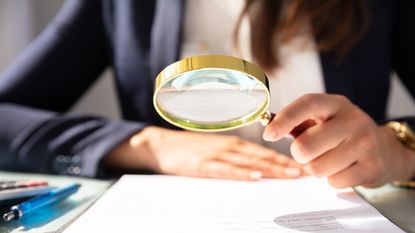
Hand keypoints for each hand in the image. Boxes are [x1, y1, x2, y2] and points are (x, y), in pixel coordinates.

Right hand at [105, 126, 304, 180]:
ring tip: (291, 175)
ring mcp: (217, 154)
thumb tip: (260, 168)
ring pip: (250, 162)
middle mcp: (230, 146)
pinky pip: (226, 169)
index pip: (265, 152)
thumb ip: (236, 156)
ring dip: (272, 168)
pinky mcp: (204, 164)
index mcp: (234, 144)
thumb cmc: (192, 149)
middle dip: (286, 165)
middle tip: (306, 173)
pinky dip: (242, 172)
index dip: (285, 160)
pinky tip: (255, 176)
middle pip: (263, 157)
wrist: (162, 145)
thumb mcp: (216, 148)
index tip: (303, 168)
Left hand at [263, 94, 414, 187]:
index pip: (307, 104)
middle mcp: (353, 120)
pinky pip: (333, 182)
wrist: (385, 149)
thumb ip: (297, 123)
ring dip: (316, 169)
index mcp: (336, 104)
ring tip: (329, 160)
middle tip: (308, 152)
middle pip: (305, 145)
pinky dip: (332, 179)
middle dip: (299, 154)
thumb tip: (268, 128)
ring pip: (317, 168)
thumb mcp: (324, 120)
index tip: (268, 134)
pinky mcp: (372, 167)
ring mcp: (365, 143)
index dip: (284, 119)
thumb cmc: (342, 133)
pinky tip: (344, 169)